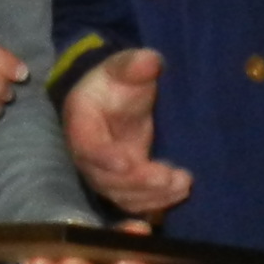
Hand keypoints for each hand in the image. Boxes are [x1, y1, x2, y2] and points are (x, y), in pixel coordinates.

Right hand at [61, 47, 192, 214]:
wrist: (115, 98)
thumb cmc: (116, 81)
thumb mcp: (123, 66)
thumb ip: (133, 65)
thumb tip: (149, 61)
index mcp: (81, 124)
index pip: (87, 146)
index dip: (105, 157)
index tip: (128, 161)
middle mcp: (88, 156)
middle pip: (106, 180)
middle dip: (138, 183)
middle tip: (167, 177)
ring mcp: (106, 173)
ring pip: (123, 196)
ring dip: (153, 196)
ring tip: (182, 183)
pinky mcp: (124, 184)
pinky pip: (137, 202)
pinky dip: (157, 202)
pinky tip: (180, 191)